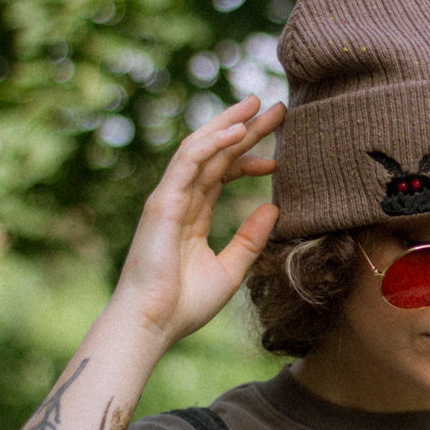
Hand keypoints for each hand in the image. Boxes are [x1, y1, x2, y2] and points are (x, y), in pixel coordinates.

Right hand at [108, 96, 284, 353]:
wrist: (152, 326)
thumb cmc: (184, 306)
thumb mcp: (231, 268)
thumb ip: (250, 237)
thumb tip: (275, 207)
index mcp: (192, 214)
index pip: (222, 173)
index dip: (248, 158)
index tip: (278, 155)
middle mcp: (179, 200)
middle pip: (215, 153)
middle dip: (243, 128)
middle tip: (275, 107)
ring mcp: (168, 198)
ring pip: (200, 149)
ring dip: (228, 123)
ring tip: (257, 103)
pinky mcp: (162, 203)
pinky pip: (188, 163)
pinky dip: (212, 143)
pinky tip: (236, 130)